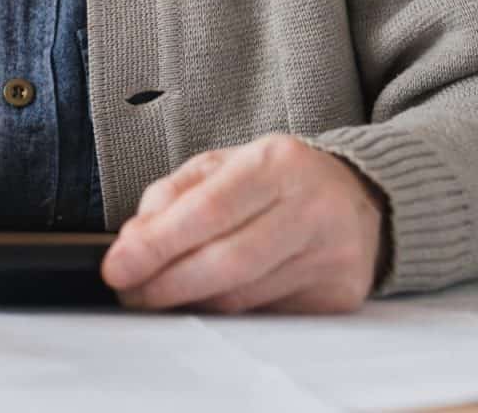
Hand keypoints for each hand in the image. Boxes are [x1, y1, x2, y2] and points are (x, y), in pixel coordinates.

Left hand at [102, 134, 385, 313]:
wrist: (360, 197)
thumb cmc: (275, 180)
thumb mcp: (221, 167)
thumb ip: (171, 197)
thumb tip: (134, 243)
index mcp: (276, 164)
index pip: (209, 210)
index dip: (158, 244)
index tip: (117, 267)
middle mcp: (311, 208)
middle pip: (227, 262)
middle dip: (166, 284)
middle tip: (129, 294)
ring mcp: (331, 255)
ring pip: (244, 296)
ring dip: (190, 302)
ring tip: (155, 296)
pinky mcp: (340, 295)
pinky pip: (266, 314)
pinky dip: (226, 312)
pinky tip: (203, 301)